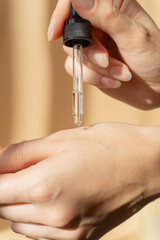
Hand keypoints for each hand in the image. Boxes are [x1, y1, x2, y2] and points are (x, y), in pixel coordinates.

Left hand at [0, 123, 159, 239]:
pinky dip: (36, 218)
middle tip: (23, 169)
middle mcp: (53, 217)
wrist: (145, 164)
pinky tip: (53, 198)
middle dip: (6, 189)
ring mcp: (67, 233)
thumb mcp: (60, 140)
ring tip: (42, 182)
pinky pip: (40, 234)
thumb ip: (20, 154)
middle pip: (4, 209)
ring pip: (20, 225)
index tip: (0, 170)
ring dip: (20, 205)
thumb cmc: (108, 146)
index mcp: (45, 186)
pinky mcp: (80, 239)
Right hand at [48, 0, 159, 109]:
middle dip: (90, 52)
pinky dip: (95, 79)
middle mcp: (98, 25)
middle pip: (71, 32)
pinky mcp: (90, 65)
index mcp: (111, 7)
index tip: (55, 32)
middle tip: (107, 60)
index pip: (76, 2)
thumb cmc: (154, 58)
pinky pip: (77, 70)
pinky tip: (113, 81)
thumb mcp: (133, 35)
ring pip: (73, 54)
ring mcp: (93, 46)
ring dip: (97, 69)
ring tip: (119, 73)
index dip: (62, 14)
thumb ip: (106, 15)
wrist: (155, 88)